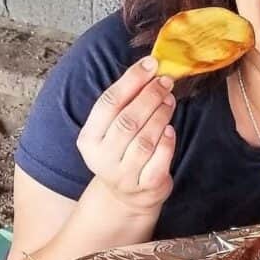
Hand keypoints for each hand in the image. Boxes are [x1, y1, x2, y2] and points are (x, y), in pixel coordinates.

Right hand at [76, 56, 176, 213]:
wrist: (128, 196)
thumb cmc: (123, 152)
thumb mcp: (112, 130)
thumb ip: (126, 104)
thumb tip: (150, 69)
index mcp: (89, 138)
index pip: (108, 103)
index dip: (131, 80)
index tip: (151, 64)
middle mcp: (102, 157)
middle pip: (128, 120)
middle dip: (150, 96)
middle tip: (166, 81)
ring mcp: (123, 174)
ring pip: (145, 139)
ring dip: (161, 115)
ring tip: (170, 100)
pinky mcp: (145, 185)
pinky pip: (160, 158)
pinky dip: (167, 141)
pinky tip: (170, 130)